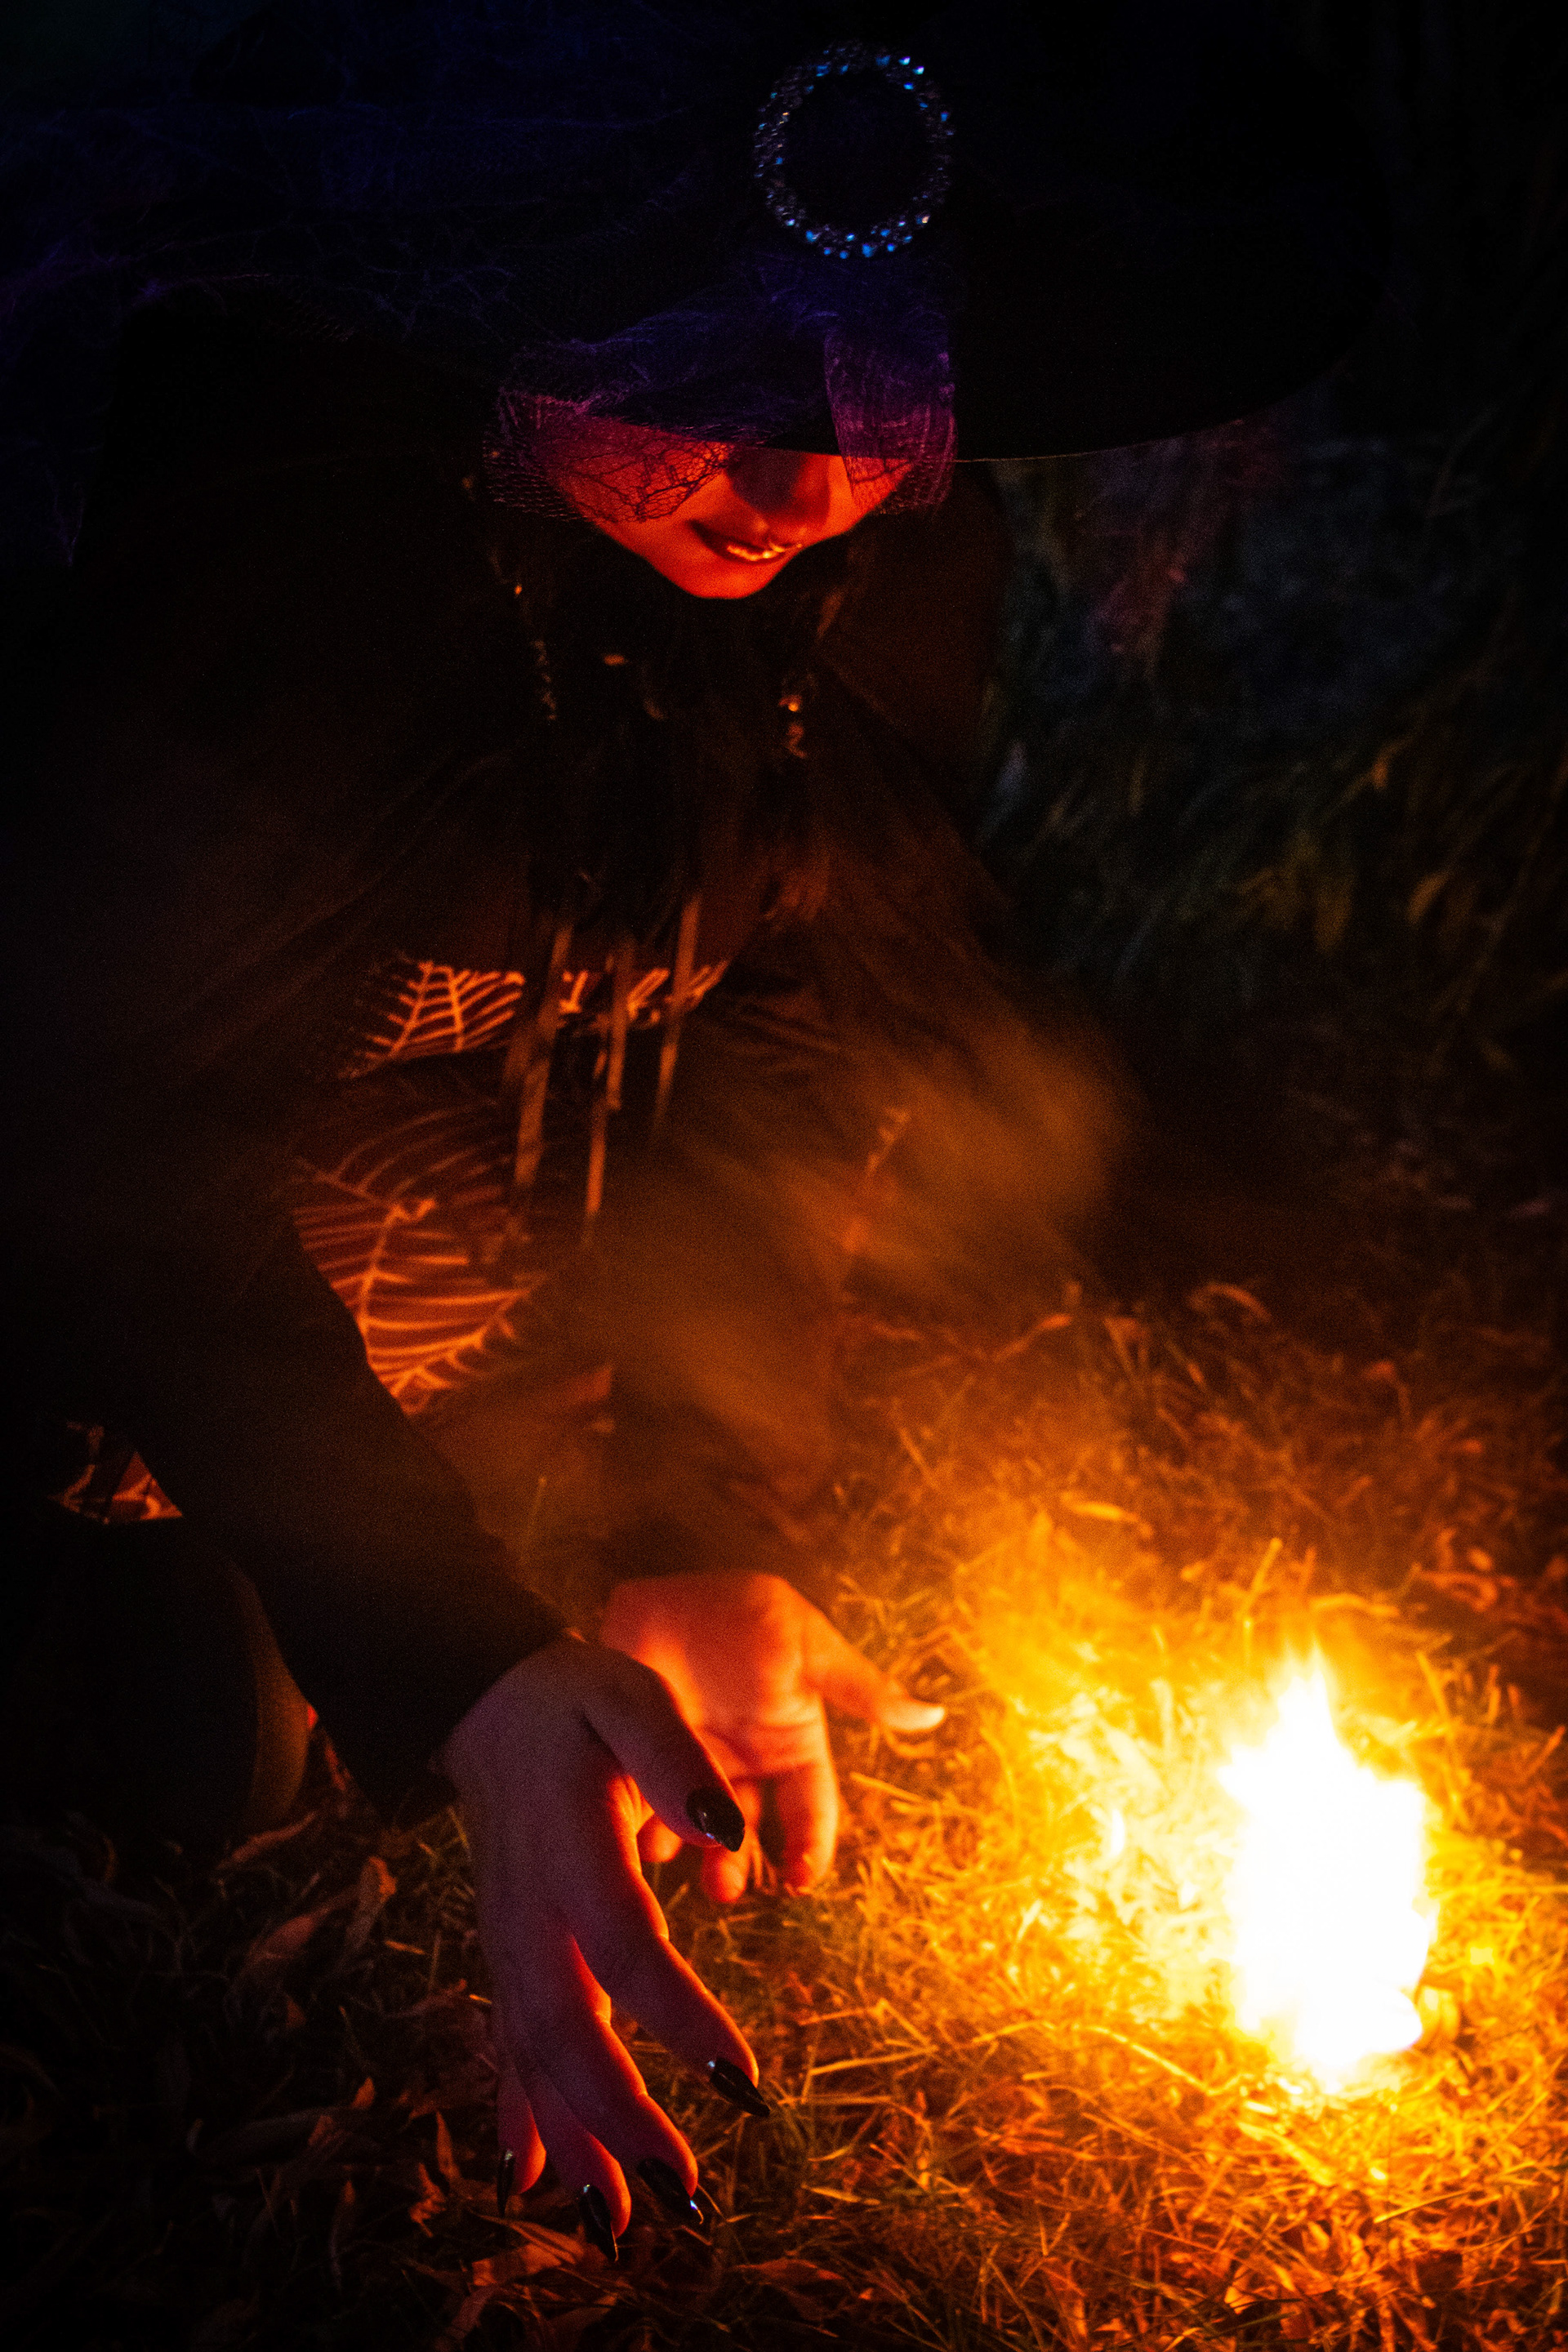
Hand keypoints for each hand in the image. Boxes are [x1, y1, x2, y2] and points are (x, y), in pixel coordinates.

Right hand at [436, 1635, 761, 2243]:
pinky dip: (522, 2115)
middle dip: (618, 2116)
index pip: (625, 1943)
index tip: (742, 2084)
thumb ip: (675, 1756)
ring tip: (621, 2225)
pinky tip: (537, 2182)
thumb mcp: (631, 1696)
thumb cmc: (578, 1699)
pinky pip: (508, 2045)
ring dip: (575, 2139)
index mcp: (570, 1844)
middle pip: (564, 2026)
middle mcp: (530, 1906)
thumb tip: (725, 1826)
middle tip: (684, 2192)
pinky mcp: (508, 1953)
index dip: (678, 2018)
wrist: (490, 1706)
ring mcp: (510, 1937)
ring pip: (533, 2054)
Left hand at [599, 1570, 943, 1900]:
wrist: (665, 1590)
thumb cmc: (743, 1613)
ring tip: (676, 1857)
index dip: (810, 1849)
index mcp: (793, 1744)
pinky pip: (646, 1807)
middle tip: (725, 1886)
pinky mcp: (643, 1761)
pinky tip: (639, 1831)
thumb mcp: (806, 1644)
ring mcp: (692, 1766)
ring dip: (691, 1854)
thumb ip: (861, 1688)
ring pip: (697, 1831)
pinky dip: (643, 1827)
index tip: (799, 1878)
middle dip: (739, 1864)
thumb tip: (933, 1715)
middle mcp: (745, 1765)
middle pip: (748, 1834)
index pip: (812, 1812)